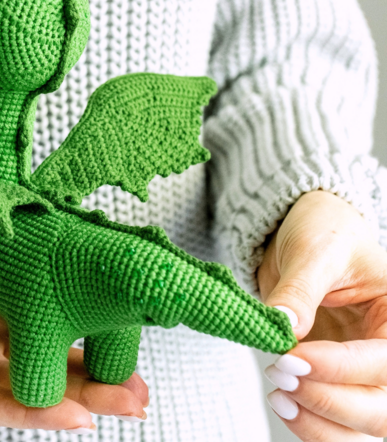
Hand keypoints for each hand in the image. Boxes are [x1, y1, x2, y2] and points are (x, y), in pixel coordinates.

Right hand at [0, 229, 148, 431]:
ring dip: (89, 374)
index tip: (80, 418)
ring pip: (44, 360)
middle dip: (82, 399)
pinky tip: (107, 335)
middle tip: (133, 403)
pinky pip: (39, 323)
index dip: (34, 411)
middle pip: (30, 388)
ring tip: (137, 383)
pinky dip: (73, 334)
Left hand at [257, 190, 386, 440]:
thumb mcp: (316, 248)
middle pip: (384, 409)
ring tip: (278, 395)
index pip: (384, 359)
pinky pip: (334, 422)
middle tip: (281, 375)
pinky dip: (310, 424)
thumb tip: (282, 326)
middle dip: (332, 402)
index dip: (340, 367)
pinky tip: (282, 403)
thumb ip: (300, 288)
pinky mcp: (337, 381)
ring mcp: (365, 372)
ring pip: (362, 427)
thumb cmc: (322, 230)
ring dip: (320, 423)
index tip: (293, 357)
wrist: (299, 236)